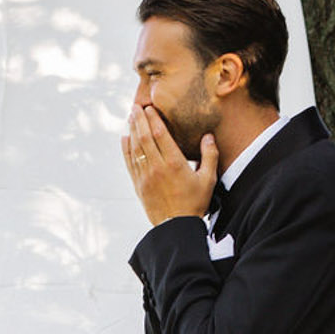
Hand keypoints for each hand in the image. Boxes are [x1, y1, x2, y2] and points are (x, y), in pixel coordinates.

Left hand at [122, 104, 217, 225]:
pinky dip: (126, 149)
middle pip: (145, 138)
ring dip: (132, 131)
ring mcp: (145, 176)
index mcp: (175, 163)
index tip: (149, 108)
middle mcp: (157, 167)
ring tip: (130, 117)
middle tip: (135, 107)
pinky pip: (130, 163)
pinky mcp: (138, 185)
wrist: (176, 227)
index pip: (161, 135)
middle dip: (139, 120)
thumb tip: (208, 136)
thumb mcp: (208, 179)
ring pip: (135, 148)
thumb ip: (209, 155)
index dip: (154, 119)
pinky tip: (125, 138)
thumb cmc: (195, 203)